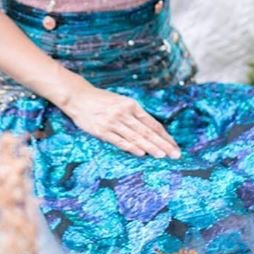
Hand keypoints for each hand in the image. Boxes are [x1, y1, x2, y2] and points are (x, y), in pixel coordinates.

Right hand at [61, 81, 180, 158]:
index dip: (164, 136)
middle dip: (163, 144)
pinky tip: (141, 153)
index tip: (174, 145)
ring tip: (162, 156)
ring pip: (136, 137)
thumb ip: (135, 114)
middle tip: (175, 154)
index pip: (152, 123)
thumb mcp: (121, 102)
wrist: (78, 97)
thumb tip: (151, 129)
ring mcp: (113, 122)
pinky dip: (131, 147)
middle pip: (147, 131)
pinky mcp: (102, 130)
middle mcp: (124, 113)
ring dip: (150, 147)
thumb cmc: (102, 100)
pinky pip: (119, 141)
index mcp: (131, 105)